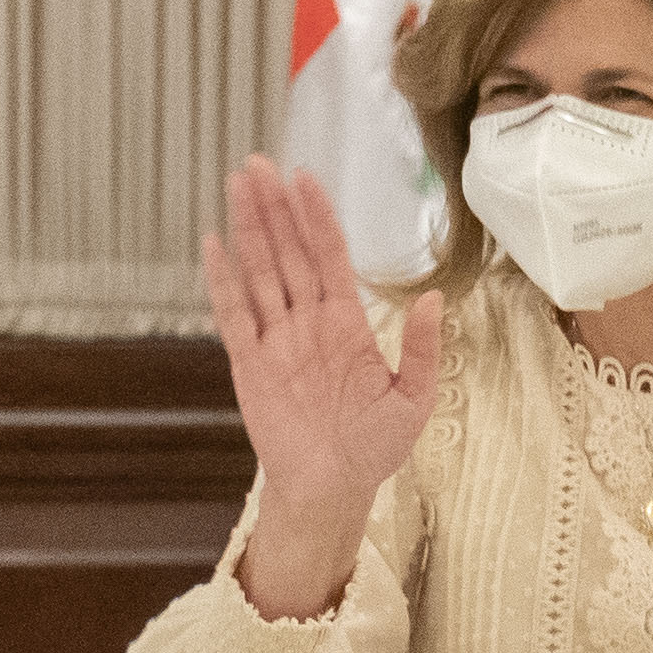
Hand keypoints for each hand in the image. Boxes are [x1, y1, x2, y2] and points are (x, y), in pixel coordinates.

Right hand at [199, 156, 436, 613]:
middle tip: (258, 163)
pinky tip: (214, 243)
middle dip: (275, 208)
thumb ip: (425, 348)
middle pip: (288, 253)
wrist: (334, 489)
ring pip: (259, 272)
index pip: (330, 255)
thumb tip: (437, 299)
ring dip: (248, 229)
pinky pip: (233, 316)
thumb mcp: (414, 397)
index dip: (317, 217)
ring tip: (237, 184)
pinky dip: (222, 281)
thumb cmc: (376, 446)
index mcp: (347, 323)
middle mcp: (308, 322)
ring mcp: (277, 340)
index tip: (305, 176)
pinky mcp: (249, 365)